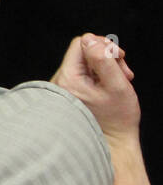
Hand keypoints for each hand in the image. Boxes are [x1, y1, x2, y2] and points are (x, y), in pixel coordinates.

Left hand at [51, 33, 139, 147]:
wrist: (112, 143)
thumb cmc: (117, 118)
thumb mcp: (117, 85)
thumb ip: (104, 59)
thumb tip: (90, 40)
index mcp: (68, 79)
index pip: (81, 43)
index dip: (103, 45)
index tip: (119, 58)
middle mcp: (60, 82)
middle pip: (84, 52)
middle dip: (108, 57)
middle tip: (123, 73)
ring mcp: (64, 88)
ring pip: (87, 62)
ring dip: (107, 67)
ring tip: (121, 81)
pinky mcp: (71, 92)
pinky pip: (86, 73)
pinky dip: (102, 76)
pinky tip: (112, 87)